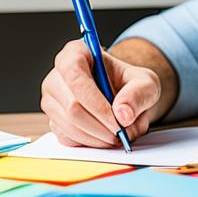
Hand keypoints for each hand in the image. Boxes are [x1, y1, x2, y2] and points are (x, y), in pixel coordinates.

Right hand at [40, 39, 162, 147]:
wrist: (122, 95)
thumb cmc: (128, 83)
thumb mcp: (145, 82)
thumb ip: (139, 94)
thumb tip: (123, 115)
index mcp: (75, 53)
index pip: (76, 77)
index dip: (96, 103)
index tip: (118, 121)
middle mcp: (57, 76)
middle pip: (72, 106)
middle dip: (101, 126)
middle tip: (122, 134)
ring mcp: (51, 100)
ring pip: (69, 126)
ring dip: (97, 137)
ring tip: (118, 136)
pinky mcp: (53, 121)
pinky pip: (67, 138)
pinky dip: (90, 143)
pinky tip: (105, 137)